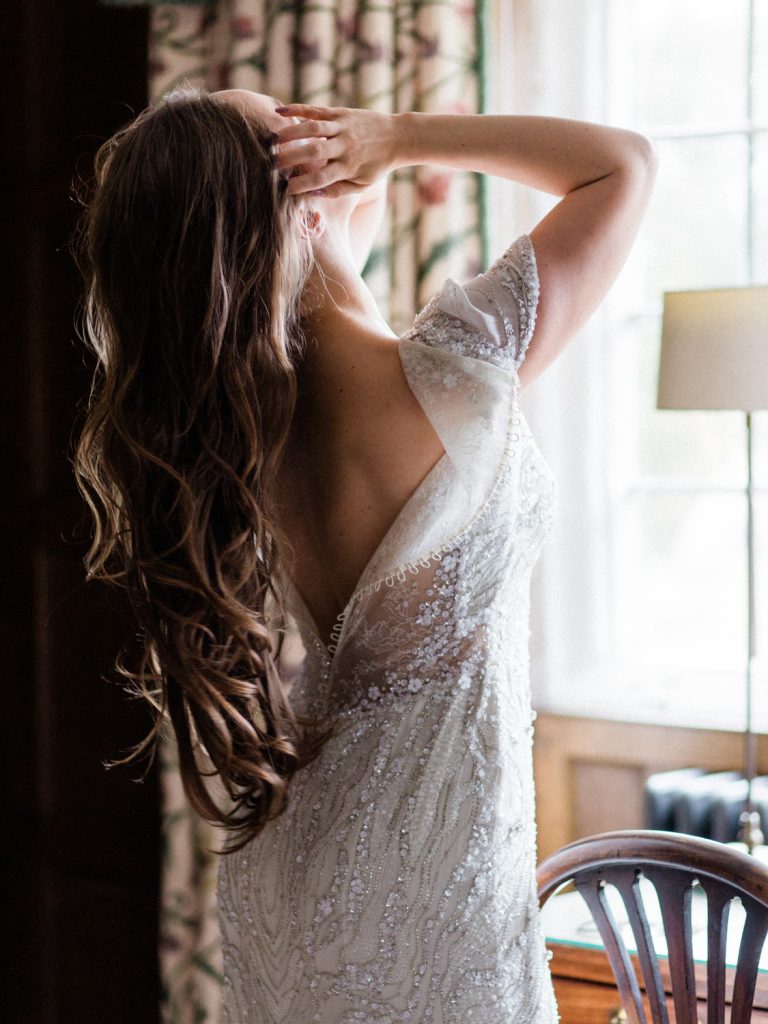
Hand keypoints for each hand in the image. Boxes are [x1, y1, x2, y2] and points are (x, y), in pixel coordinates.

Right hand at [273, 103, 397, 197]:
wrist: (398, 137)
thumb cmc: (376, 165)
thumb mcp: (361, 184)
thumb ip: (337, 190)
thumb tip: (312, 193)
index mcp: (348, 167)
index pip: (321, 178)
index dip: (302, 185)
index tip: (286, 190)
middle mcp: (345, 146)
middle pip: (313, 151)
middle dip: (291, 158)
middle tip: (272, 165)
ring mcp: (343, 127)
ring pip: (313, 128)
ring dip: (291, 133)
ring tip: (272, 140)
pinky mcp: (341, 112)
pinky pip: (316, 110)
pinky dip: (297, 109)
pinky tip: (279, 111)